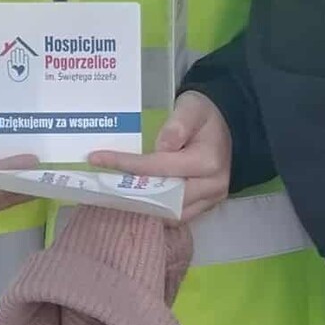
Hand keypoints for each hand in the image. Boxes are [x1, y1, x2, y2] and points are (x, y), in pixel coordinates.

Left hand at [87, 89, 232, 219]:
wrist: (228, 125)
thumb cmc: (206, 114)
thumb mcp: (192, 108)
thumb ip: (178, 124)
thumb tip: (161, 146)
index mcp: (208, 162)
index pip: (160, 167)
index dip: (127, 164)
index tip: (97, 159)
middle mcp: (212, 186)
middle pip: (165, 199)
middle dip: (132, 194)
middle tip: (101, 187)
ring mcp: (211, 199)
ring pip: (172, 214)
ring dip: (143, 207)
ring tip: (114, 196)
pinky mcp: (206, 206)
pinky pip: (178, 216)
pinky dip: (157, 211)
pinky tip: (135, 202)